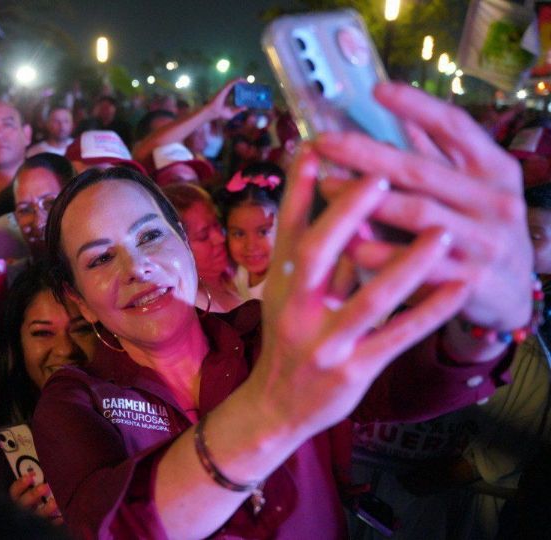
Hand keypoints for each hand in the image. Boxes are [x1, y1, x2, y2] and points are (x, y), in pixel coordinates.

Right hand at [8, 475, 62, 524]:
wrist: (22, 524)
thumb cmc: (24, 503)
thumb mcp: (21, 493)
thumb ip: (27, 485)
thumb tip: (37, 474)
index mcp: (14, 500)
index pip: (14, 491)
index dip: (21, 484)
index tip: (30, 476)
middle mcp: (20, 510)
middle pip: (24, 503)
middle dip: (34, 494)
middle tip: (45, 486)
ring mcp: (29, 520)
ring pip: (35, 515)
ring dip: (46, 509)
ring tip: (55, 502)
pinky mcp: (38, 528)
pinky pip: (46, 525)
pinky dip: (54, 521)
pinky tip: (61, 517)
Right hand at [203, 80, 244, 121]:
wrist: (214, 112)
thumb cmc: (220, 114)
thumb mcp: (232, 113)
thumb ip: (238, 110)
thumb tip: (246, 107)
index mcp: (227, 97)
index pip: (235, 91)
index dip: (241, 90)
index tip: (247, 90)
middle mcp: (226, 92)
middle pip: (235, 86)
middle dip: (242, 85)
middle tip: (249, 85)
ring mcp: (225, 90)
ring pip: (234, 83)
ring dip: (241, 81)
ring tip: (248, 81)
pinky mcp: (225, 89)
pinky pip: (232, 82)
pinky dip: (238, 80)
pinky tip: (243, 80)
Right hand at [250, 147, 467, 439]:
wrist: (277, 407)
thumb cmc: (290, 339)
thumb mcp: (288, 296)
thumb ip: (316, 256)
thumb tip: (338, 206)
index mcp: (280, 284)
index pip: (288, 229)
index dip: (299, 188)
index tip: (314, 146)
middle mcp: (295, 308)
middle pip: (318, 254)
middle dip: (348, 214)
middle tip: (381, 176)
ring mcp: (324, 341)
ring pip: (367, 298)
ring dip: (407, 264)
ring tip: (444, 232)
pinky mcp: (352, 369)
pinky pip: (397, 337)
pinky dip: (429, 312)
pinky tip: (458, 288)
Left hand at [313, 82, 531, 333]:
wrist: (512, 298)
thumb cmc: (480, 232)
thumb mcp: (473, 189)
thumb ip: (437, 155)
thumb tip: (397, 112)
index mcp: (495, 170)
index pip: (456, 127)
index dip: (417, 106)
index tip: (377, 90)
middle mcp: (495, 201)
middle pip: (421, 170)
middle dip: (367, 154)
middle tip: (324, 141)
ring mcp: (485, 241)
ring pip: (417, 214)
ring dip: (366, 200)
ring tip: (325, 187)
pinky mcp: (469, 280)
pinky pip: (416, 264)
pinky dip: (381, 252)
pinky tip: (348, 242)